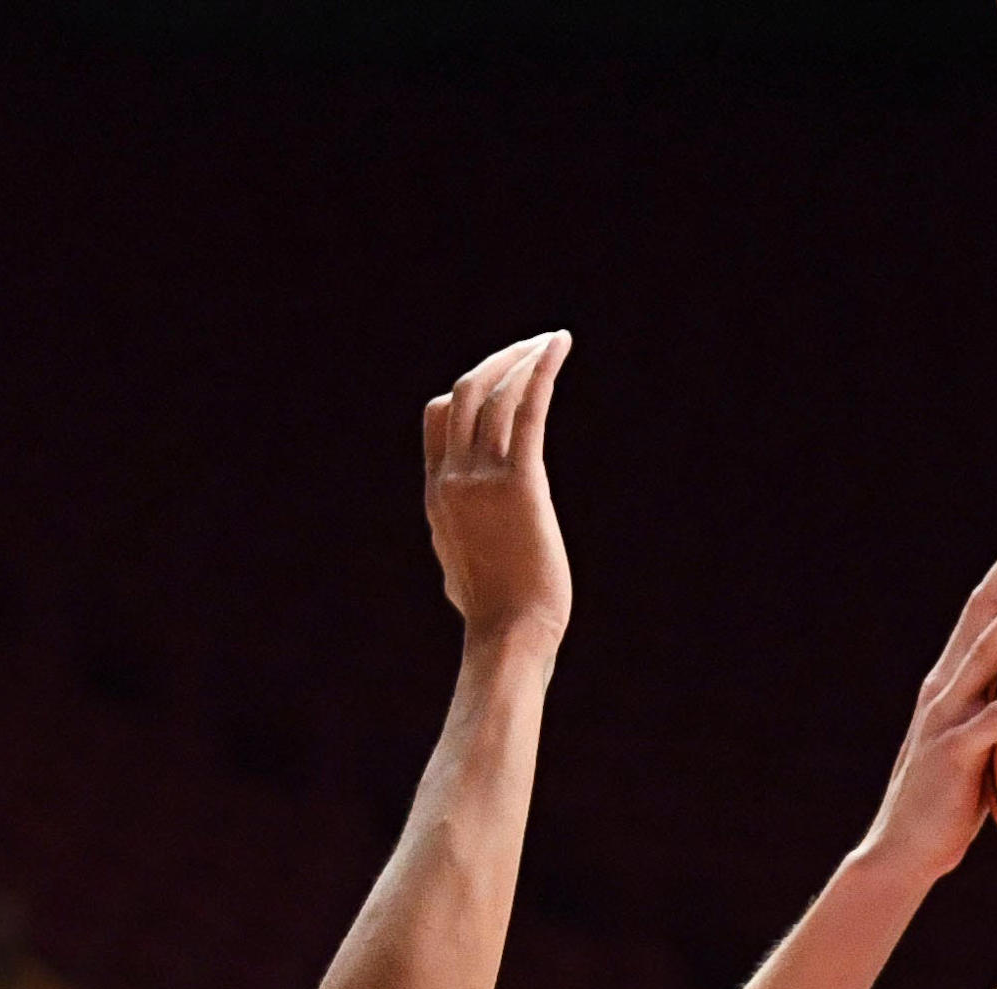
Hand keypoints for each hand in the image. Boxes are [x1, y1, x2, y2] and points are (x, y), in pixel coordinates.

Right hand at [425, 332, 571, 653]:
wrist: (510, 638)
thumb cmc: (496, 618)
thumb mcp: (462, 571)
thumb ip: (460, 544)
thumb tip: (461, 559)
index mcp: (437, 494)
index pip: (437, 416)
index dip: (467, 390)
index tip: (502, 382)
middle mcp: (453, 478)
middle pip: (463, 392)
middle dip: (497, 362)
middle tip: (529, 348)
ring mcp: (481, 479)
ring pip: (495, 393)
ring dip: (524, 359)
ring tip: (552, 341)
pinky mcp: (518, 485)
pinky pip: (528, 409)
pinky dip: (542, 370)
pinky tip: (559, 345)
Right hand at [860, 543, 996, 884]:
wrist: (904, 850)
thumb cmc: (952, 805)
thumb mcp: (982, 749)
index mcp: (951, 680)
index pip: (980, 610)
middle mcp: (945, 687)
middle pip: (979, 611)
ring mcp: (946, 718)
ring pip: (983, 654)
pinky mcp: (954, 755)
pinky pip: (993, 721)